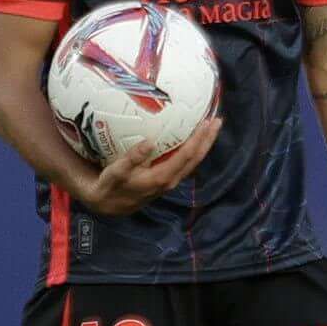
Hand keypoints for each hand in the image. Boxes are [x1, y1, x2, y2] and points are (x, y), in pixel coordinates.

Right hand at [79, 113, 220, 216]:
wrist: (108, 205)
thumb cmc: (111, 186)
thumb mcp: (117, 171)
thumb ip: (132, 158)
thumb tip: (149, 142)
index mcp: (162, 177)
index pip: (186, 155)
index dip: (198, 139)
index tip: (206, 122)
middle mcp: (171, 180)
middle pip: (196, 158)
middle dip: (208, 139)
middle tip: (217, 120)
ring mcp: (171, 180)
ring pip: (193, 161)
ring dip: (203, 144)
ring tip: (211, 127)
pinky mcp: (167, 179)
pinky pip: (186, 163)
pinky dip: (193, 150)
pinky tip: (193, 139)